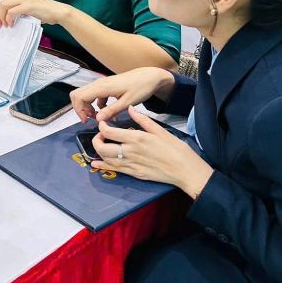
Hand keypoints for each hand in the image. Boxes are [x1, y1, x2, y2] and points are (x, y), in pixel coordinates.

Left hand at [0, 0, 68, 27]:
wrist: (59, 12)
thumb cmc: (47, 12)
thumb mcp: (31, 8)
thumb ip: (21, 10)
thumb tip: (10, 18)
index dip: (0, 11)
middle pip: (3, 2)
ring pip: (5, 5)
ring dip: (2, 17)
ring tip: (5, 25)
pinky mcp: (28, 6)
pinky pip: (12, 12)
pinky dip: (9, 19)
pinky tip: (12, 24)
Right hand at [70, 67, 174, 122]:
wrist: (150, 76)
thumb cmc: (141, 88)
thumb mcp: (127, 102)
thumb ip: (111, 110)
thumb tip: (97, 119)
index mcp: (102, 87)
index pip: (79, 97)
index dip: (79, 110)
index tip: (87, 121)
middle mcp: (99, 83)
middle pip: (78, 94)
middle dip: (80, 109)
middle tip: (91, 119)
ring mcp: (102, 83)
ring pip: (85, 94)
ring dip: (88, 107)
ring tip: (100, 117)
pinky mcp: (106, 85)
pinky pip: (94, 95)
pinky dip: (97, 104)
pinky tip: (108, 111)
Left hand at [88, 107, 212, 197]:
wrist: (185, 170)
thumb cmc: (175, 148)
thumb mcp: (160, 130)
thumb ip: (142, 120)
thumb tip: (130, 108)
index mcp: (136, 138)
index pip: (110, 132)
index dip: (102, 127)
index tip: (102, 124)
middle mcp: (130, 152)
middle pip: (103, 147)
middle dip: (97, 140)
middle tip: (100, 136)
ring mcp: (131, 165)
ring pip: (107, 160)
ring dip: (98, 152)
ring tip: (100, 146)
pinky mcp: (135, 174)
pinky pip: (114, 170)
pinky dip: (103, 166)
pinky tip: (96, 163)